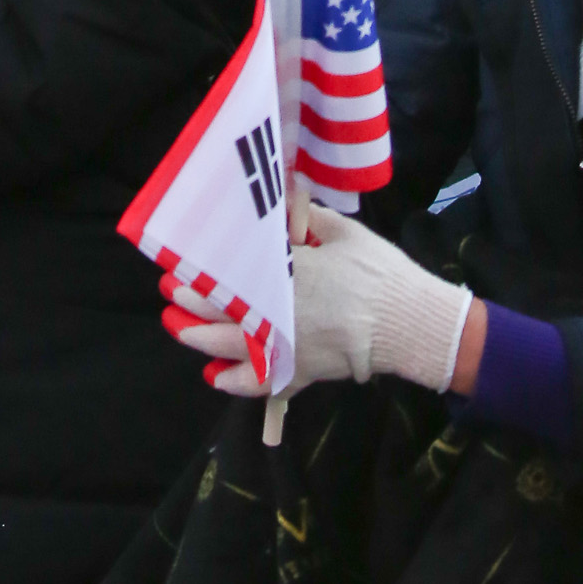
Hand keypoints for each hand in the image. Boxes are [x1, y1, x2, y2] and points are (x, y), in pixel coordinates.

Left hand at [159, 203, 473, 396]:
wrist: (410, 324)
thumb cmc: (378, 273)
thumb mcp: (343, 232)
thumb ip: (307, 217)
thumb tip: (285, 199)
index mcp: (287, 273)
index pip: (235, 271)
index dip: (205, 270)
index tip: (181, 263)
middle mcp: (278, 312)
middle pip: (225, 308)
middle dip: (194, 301)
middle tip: (172, 292)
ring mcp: (288, 346)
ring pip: (234, 347)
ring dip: (203, 338)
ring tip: (180, 329)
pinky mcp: (302, 371)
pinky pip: (262, 382)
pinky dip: (236, 384)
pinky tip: (217, 379)